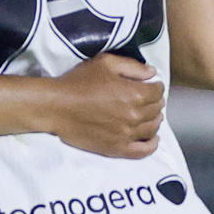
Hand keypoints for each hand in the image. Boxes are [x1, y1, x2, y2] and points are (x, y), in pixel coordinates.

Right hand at [48, 53, 164, 158]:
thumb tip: (152, 73)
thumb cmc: (77, 82)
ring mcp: (127, 134)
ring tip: (144, 115)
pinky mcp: (118, 148)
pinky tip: (150, 138)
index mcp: (135, 93)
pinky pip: (145, 150)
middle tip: (144, 99)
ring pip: (153, 128)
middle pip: (157, 109)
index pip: (158, 91)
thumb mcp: (105, 63)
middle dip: (153, 102)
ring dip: (153, 120)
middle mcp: (135, 115)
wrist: (55, 107)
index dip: (154, 86)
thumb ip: (132, 66)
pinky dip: (152, 144)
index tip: (147, 85)